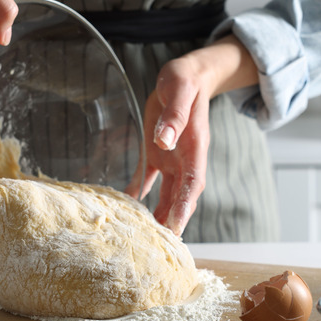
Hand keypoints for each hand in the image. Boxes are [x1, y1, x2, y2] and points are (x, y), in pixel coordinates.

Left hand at [125, 35, 258, 235]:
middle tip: (159, 245)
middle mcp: (185, 158)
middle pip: (180, 196)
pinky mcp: (158, 153)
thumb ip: (174, 117)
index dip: (184, 206)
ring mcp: (172, 158)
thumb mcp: (179, 92)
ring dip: (157, 213)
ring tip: (145, 235)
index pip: (192, 183)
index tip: (176, 227)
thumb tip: (164, 141)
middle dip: (171, 220)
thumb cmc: (185, 81)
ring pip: (166, 193)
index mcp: (194, 148)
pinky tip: (126, 205)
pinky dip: (138, 192)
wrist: (187, 76)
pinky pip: (148, 177)